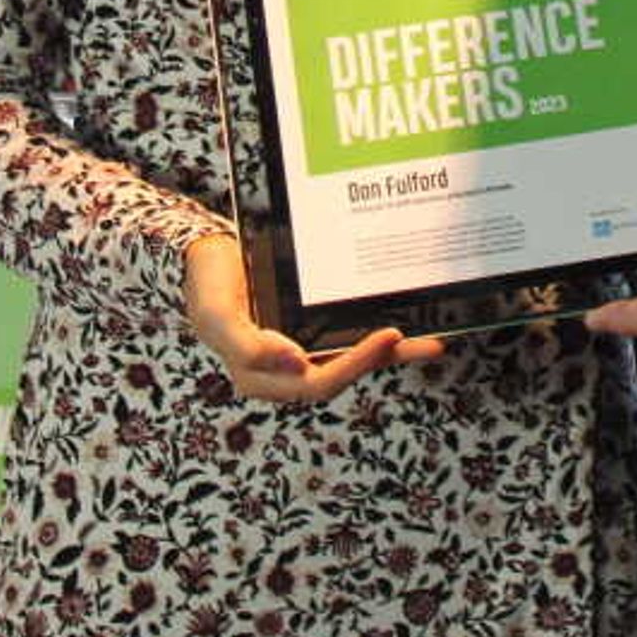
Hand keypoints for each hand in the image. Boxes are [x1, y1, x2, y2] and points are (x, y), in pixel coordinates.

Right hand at [183, 233, 441, 403]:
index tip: (381, 341)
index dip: (351, 367)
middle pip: (339, 374)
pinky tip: (410, 328)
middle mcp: (285, 368)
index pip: (313, 383)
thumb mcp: (219, 315)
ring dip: (388, 354)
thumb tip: (295, 363)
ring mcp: (299, 348)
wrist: (207, 253)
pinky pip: (347, 336)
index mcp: (260, 375)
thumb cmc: (209, 284)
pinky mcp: (309, 328)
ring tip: (430, 343)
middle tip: (408, 337)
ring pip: (349, 358)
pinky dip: (377, 338)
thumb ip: (250, 346)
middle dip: (376, 361)